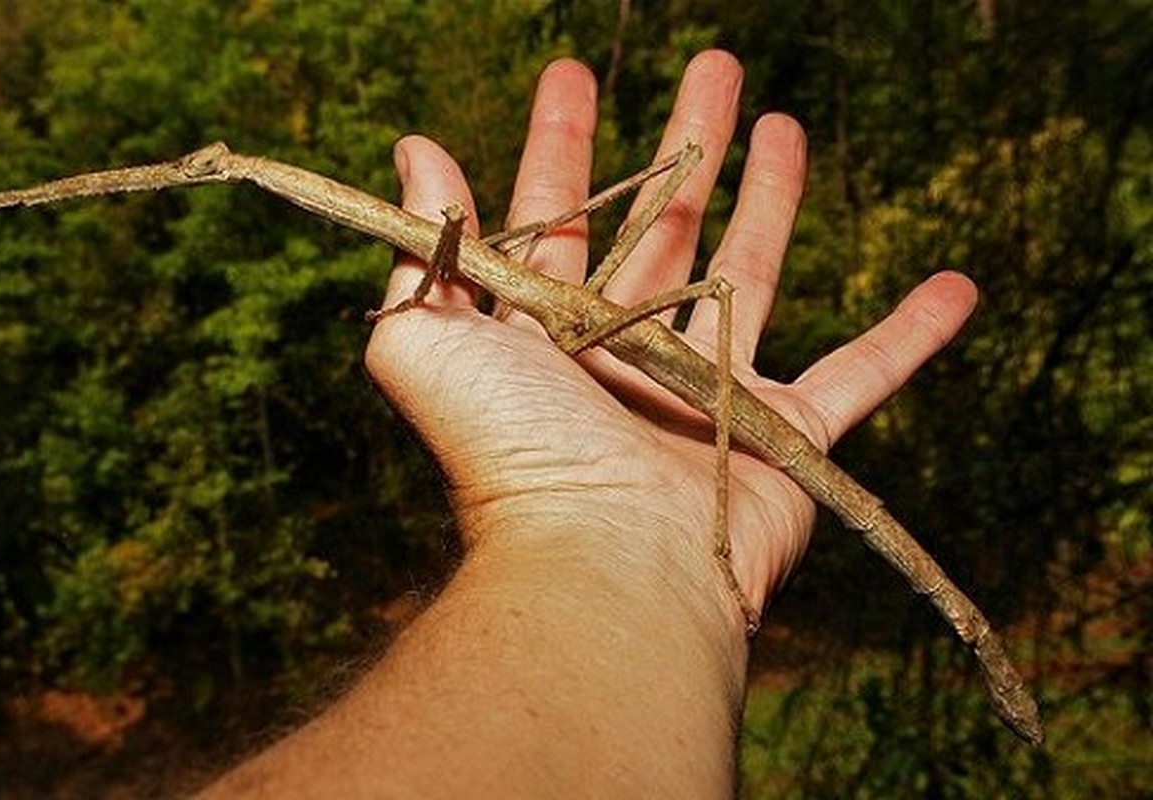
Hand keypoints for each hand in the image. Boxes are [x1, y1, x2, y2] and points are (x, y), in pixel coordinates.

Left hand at [365, 51, 975, 629]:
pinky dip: (911, 337)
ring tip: (787, 122)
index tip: (571, 74)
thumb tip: (417, 154)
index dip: (564, 145)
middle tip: (714, 64)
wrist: (600, 562)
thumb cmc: (508, 455)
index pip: (560, 218)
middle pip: (665, 226)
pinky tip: (956, 287)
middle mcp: (625, 356)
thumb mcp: (428, 341)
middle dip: (687, 141)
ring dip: (775, 198)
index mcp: (547, 333)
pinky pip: (863, 376)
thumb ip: (429, 248)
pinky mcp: (783, 437)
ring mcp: (707, 395)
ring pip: (753, 275)